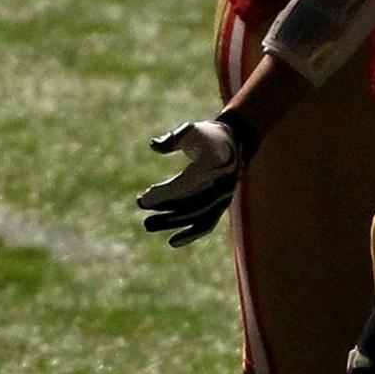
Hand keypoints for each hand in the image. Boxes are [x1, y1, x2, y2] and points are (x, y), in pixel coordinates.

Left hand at [137, 117, 253, 244]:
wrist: (234, 145)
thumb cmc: (207, 135)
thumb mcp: (191, 130)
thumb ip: (173, 138)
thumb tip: (154, 146)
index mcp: (212, 165)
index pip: (185, 184)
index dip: (163, 194)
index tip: (142, 198)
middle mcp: (220, 185)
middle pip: (190, 204)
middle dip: (163, 208)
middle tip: (139, 206)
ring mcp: (222, 198)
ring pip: (196, 217)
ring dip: (171, 223)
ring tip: (147, 224)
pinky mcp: (220, 207)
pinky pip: (207, 224)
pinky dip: (191, 234)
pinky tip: (173, 242)